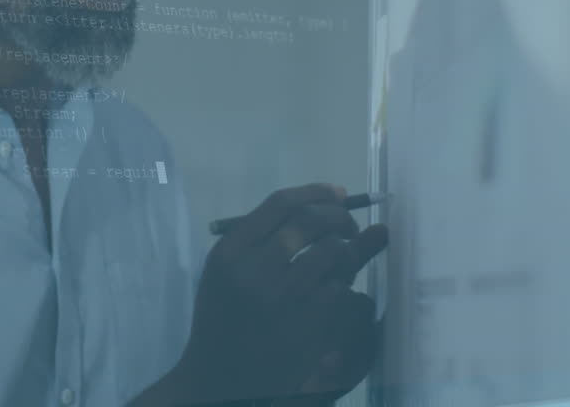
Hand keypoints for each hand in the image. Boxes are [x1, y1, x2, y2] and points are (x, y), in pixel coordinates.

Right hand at [133, 184, 387, 405]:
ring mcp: (282, 297)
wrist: (219, 376)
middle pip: (311, 221)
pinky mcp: (307, 324)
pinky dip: (345, 283)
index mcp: (230, 251)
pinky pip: (340, 289)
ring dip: (347, 250)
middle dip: (340, 217)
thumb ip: (261, 237)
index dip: (316, 192)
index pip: (281, 204)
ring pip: (332, 253)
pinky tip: (339, 287)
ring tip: (345, 256)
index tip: (338, 194)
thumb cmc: (224, 316)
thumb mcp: (226, 271)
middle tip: (349, 226)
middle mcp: (254, 269)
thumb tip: (318, 204)